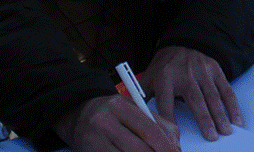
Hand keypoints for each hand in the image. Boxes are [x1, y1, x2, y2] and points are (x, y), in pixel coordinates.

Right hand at [54, 94, 179, 151]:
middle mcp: (105, 122)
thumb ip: (157, 123)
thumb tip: (176, 145)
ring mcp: (95, 140)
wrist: (78, 115)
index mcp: (119, 105)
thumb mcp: (133, 109)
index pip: (148, 129)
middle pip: (139, 149)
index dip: (166, 146)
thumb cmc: (112, 114)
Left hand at [141, 46, 242, 141]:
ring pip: (212, 95)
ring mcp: (202, 71)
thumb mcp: (149, 77)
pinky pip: (225, 89)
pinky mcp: (214, 69)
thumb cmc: (165, 66)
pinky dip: (232, 105)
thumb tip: (135, 117)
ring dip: (220, 115)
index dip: (170, 120)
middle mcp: (184, 73)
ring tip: (225, 131)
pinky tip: (236, 119)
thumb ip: (142, 97)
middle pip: (195, 99)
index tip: (174, 137)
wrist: (182, 42)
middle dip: (204, 119)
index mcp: (164, 77)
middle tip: (211, 137)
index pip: (166, 102)